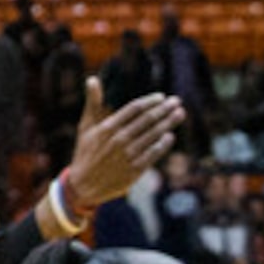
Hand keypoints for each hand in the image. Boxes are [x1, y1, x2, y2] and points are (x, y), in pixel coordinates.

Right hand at [64, 79, 185, 208]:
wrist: (84, 185)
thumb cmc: (86, 152)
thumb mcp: (85, 127)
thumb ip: (92, 103)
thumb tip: (92, 79)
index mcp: (107, 128)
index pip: (134, 109)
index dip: (150, 101)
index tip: (161, 97)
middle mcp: (118, 140)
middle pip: (147, 120)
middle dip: (164, 109)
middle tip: (177, 101)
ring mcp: (128, 155)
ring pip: (154, 135)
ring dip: (169, 123)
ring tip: (180, 113)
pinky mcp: (135, 169)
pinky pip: (154, 153)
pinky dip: (163, 143)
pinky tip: (170, 136)